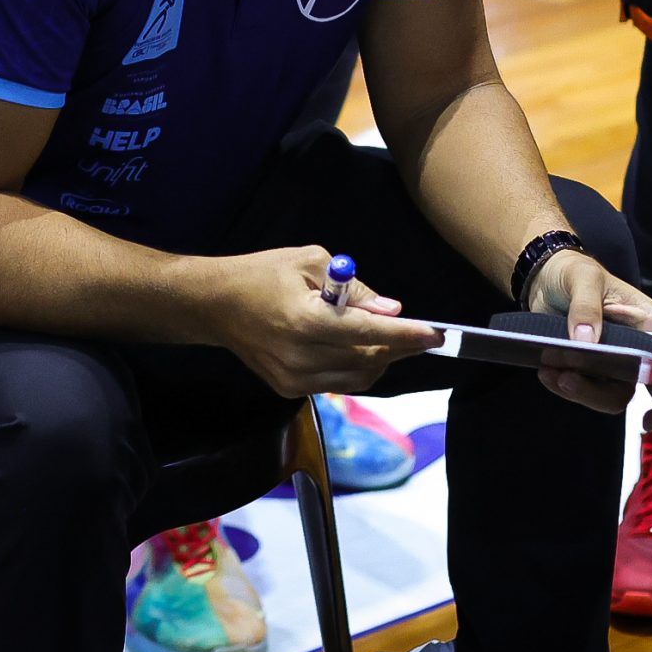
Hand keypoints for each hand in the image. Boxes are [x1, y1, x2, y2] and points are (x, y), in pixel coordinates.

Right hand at [204, 246, 442, 397]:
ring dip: (380, 361)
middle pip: (369, 361)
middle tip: (419, 334)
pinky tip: (354, 349)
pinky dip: (355, 369)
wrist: (214, 305)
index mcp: (306, 321)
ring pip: (357, 380)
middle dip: (399, 348)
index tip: (437, 334)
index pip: (369, 333)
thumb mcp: (310, 262)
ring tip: (387, 340)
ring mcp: (293, 379)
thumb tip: (390, 311)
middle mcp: (301, 357)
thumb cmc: (263, 274)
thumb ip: (354, 289)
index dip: (407, 335)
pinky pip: (337, 384)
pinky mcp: (288, 390)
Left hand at [524, 248, 651, 422]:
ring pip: (620, 398)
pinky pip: (588, 394)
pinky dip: (567, 388)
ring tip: (560, 374)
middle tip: (647, 423)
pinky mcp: (591, 374)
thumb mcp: (583, 279)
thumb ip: (586, 308)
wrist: (542, 281)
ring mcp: (618, 366)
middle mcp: (643, 350)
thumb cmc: (575, 273)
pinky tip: (548, 373)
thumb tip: (586, 343)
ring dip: (590, 394)